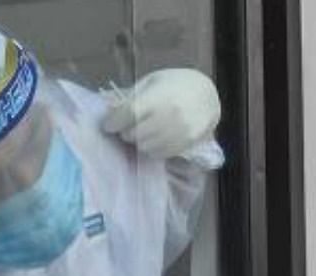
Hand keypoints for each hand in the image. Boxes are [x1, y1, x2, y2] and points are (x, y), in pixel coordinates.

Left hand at [101, 68, 220, 158]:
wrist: (206, 94)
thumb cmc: (175, 84)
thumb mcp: (152, 81)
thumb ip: (132, 96)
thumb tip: (110, 111)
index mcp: (157, 97)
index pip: (127, 114)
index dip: (113, 122)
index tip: (108, 124)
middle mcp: (168, 116)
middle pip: (133, 134)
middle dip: (126, 131)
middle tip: (128, 126)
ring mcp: (178, 132)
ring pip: (144, 147)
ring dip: (139, 141)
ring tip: (143, 132)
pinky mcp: (185, 144)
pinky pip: (160, 154)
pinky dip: (152, 148)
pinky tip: (155, 138)